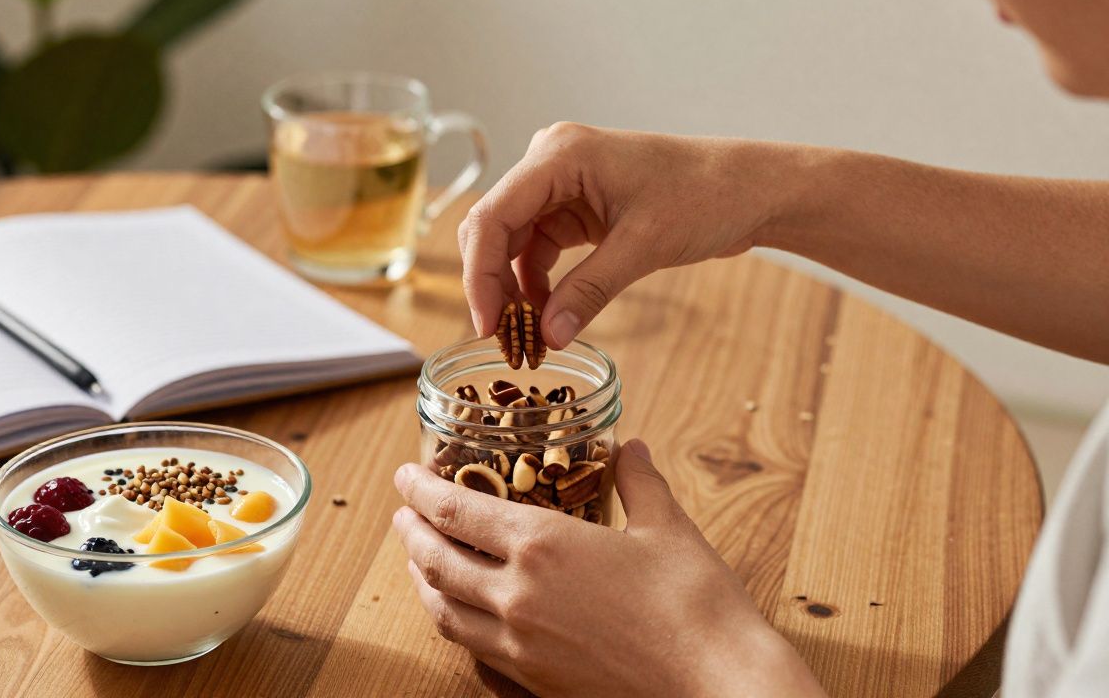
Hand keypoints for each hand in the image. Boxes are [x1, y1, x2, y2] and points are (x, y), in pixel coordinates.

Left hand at [391, 440, 826, 697]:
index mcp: (542, 546)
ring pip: (445, 613)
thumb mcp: (667, 527)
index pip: (455, 512)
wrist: (718, 687)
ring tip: (420, 564)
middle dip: (412, 535)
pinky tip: (463, 619)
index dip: (421, 490)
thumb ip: (639, 482)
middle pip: (436, 562)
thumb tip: (630, 448)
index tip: (405, 475)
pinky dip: (455, 627)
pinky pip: (473, 652)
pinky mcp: (533, 683)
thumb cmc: (696, 604)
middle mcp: (517, 596)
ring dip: (423, 582)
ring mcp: (520, 647)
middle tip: (404, 516)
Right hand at [458, 123, 806, 346]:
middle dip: (492, 284)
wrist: (750, 189)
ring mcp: (561, 184)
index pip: (493, 216)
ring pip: (513, 242)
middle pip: (494, 227)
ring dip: (514, 289)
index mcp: (559, 154)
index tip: (486, 324)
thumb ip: (590, 291)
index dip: (481, 274)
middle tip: (501, 337)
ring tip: (525, 336)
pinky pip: (539, 249)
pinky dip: (538, 284)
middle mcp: (550, 162)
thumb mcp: (644, 247)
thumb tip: (548, 337)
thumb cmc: (706, 196)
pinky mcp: (576, 207)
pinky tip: (547, 316)